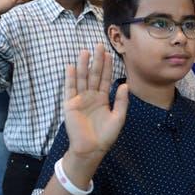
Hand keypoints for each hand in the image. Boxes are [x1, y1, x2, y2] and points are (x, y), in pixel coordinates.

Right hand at [64, 44, 128, 165]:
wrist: (91, 149)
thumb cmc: (106, 135)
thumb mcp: (118, 118)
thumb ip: (121, 101)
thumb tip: (125, 84)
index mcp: (103, 98)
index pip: (105, 79)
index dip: (107, 67)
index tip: (109, 53)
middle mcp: (91, 96)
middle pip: (93, 75)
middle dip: (96, 61)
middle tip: (98, 45)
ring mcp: (80, 99)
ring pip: (82, 79)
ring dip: (83, 65)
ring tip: (85, 52)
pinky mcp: (70, 104)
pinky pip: (70, 89)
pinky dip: (71, 78)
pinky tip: (72, 66)